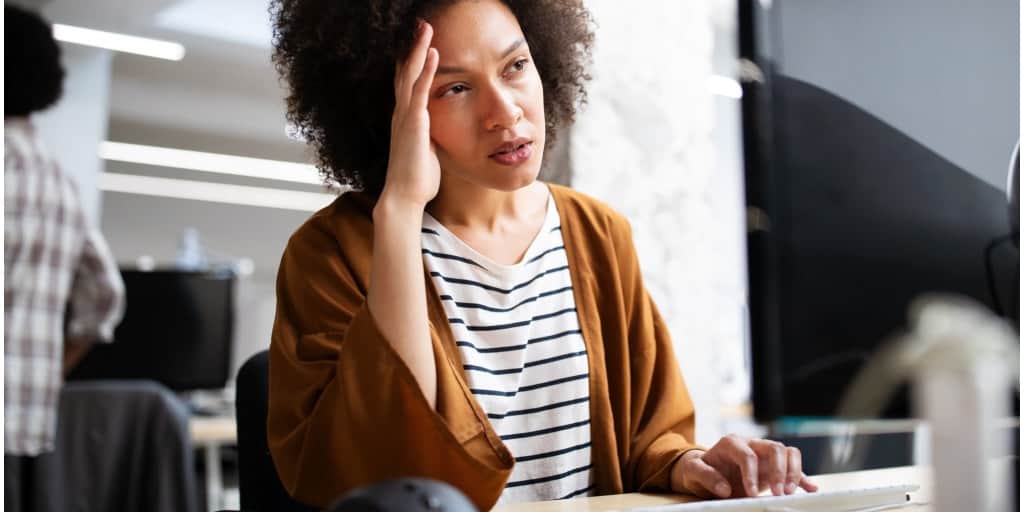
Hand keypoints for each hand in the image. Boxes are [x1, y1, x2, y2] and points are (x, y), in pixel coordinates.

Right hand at [381, 20, 440, 210]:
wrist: (404, 197)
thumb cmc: (416, 179)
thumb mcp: (426, 152)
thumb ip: (430, 138)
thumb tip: (438, 135)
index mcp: (406, 119)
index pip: (407, 83)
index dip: (412, 62)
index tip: (420, 43)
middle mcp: (402, 113)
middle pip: (404, 71)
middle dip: (412, 47)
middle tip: (420, 24)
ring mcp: (405, 116)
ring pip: (410, 74)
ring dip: (418, 49)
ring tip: (425, 27)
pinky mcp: (413, 122)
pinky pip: (420, 90)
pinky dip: (426, 69)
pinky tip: (432, 51)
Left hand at [672, 435, 818, 498]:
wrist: (704, 470)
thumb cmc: (699, 469)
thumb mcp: (693, 472)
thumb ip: (706, 476)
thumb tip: (724, 488)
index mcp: (731, 443)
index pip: (747, 454)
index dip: (751, 474)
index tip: (752, 493)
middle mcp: (751, 444)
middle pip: (774, 448)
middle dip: (779, 471)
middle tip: (779, 493)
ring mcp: (764, 454)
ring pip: (787, 453)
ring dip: (793, 472)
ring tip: (789, 493)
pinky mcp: (772, 466)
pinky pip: (792, 467)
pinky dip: (802, 477)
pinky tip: (810, 488)